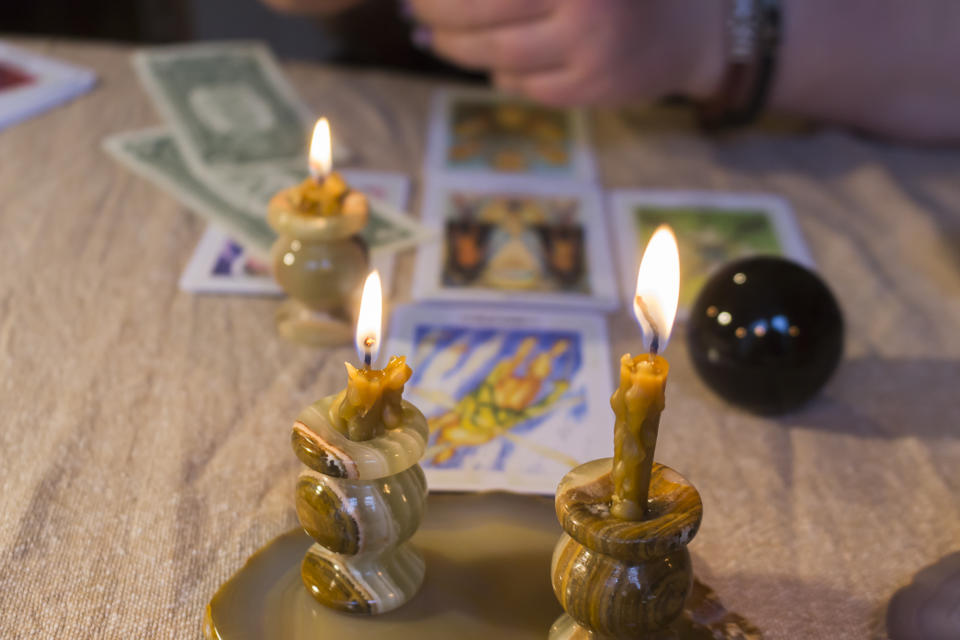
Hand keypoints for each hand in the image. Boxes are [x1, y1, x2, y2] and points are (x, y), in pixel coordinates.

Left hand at [410, 0, 723, 105]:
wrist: (700, 28)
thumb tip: (455, 0)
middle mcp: (586, 6)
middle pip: (485, 13)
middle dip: (439, 14)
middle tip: (413, 11)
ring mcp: (590, 52)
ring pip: (498, 56)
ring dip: (456, 49)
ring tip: (431, 38)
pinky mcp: (593, 91)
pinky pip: (525, 86)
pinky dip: (500, 73)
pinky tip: (489, 62)